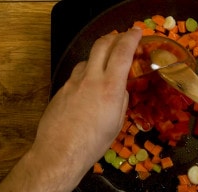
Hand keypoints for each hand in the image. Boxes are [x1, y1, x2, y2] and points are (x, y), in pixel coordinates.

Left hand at [33, 28, 141, 178]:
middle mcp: (91, 79)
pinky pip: (76, 75)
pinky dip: (86, 74)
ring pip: (87, 59)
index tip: (137, 32)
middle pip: (101, 45)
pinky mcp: (61, 89)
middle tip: (121, 37)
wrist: (60, 152)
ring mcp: (73, 82)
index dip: (131, 37)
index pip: (122, 52)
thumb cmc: (94, 144)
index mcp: (110, 88)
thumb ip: (121, 101)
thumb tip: (121, 90)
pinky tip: (87, 88)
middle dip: (114, 37)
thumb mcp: (116, 124)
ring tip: (104, 66)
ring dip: (98, 57)